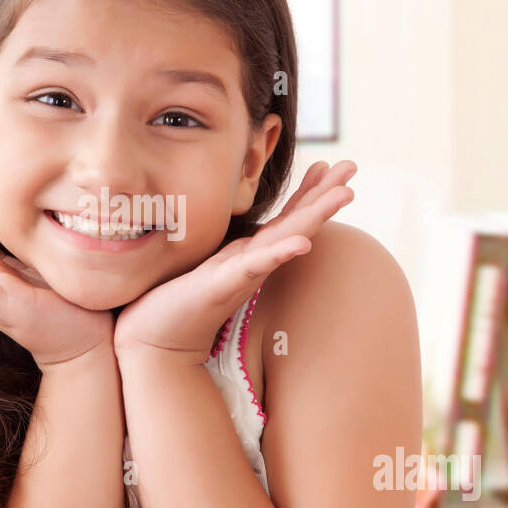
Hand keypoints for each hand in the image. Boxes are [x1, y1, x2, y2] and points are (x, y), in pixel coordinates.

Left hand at [112, 160, 356, 364]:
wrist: (155, 343)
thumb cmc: (175, 305)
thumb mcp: (204, 268)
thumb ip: (224, 253)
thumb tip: (233, 234)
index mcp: (247, 255)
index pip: (284, 219)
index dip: (307, 192)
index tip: (329, 164)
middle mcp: (251, 264)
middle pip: (295, 223)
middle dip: (325, 194)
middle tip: (352, 168)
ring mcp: (240, 275)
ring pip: (285, 240)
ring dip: (315, 216)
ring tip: (344, 194)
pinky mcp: (221, 287)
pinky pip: (253, 267)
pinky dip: (278, 254)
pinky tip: (301, 244)